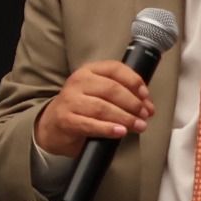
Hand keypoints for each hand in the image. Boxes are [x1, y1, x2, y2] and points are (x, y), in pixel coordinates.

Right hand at [33, 60, 154, 157]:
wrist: (53, 126)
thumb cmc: (82, 108)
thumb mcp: (99, 93)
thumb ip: (122, 95)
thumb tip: (148, 106)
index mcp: (88, 70)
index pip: (115, 68)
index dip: (134, 81)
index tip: (146, 96)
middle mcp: (78, 82)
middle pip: (112, 89)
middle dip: (133, 103)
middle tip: (144, 115)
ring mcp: (70, 100)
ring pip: (103, 107)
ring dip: (125, 118)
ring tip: (138, 126)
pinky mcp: (66, 119)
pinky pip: (91, 124)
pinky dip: (108, 129)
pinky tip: (120, 132)